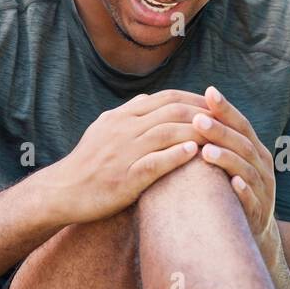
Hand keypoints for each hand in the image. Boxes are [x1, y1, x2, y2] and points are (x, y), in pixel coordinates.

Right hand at [42, 90, 208, 223]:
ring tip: (220, 136)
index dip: (194, 99)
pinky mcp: (124, 177)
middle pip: (172, 111)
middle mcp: (124, 129)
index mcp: (123, 116)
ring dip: (196, 132)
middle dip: (203, 113)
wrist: (62, 191)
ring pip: (166, 133)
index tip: (217, 105)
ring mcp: (124, 152)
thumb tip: (146, 97)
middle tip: (227, 120)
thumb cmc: (87, 162)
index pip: (166, 98)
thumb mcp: (104, 129)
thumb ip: (128, 113)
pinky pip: (153, 162)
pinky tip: (195, 155)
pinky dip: (175, 156)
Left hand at [193, 85, 277, 257]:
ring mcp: (263, 189)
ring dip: (227, 159)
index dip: (226, 109)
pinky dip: (244, 190)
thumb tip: (189, 109)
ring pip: (247, 169)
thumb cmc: (231, 190)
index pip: (241, 124)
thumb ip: (218, 140)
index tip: (209, 92)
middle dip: (221, 131)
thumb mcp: (230, 162)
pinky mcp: (259, 212)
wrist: (252, 231)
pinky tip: (233, 183)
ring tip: (206, 151)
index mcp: (255, 150)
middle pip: (243, 143)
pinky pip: (252, 199)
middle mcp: (262, 166)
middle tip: (198, 120)